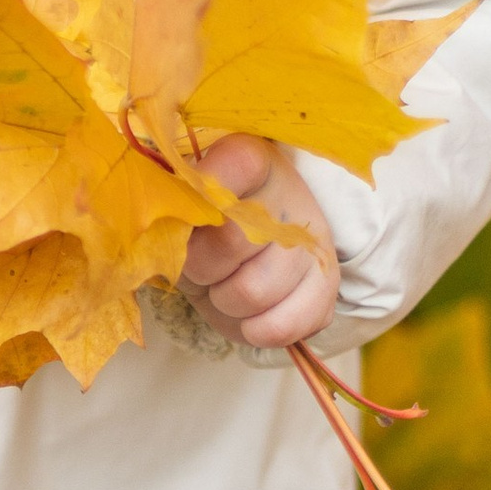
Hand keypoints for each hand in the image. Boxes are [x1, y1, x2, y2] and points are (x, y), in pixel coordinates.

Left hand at [180, 135, 338, 350]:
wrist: (242, 259)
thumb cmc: (200, 229)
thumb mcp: (179, 209)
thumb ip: (171, 205)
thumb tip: (165, 221)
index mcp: (250, 159)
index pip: (237, 163)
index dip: (201, 194)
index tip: (182, 215)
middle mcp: (290, 194)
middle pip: (230, 241)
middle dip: (200, 265)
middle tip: (199, 263)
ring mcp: (313, 242)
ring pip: (252, 291)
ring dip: (224, 301)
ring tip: (224, 285)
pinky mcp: (325, 287)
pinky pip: (283, 326)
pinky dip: (253, 330)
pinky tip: (248, 314)